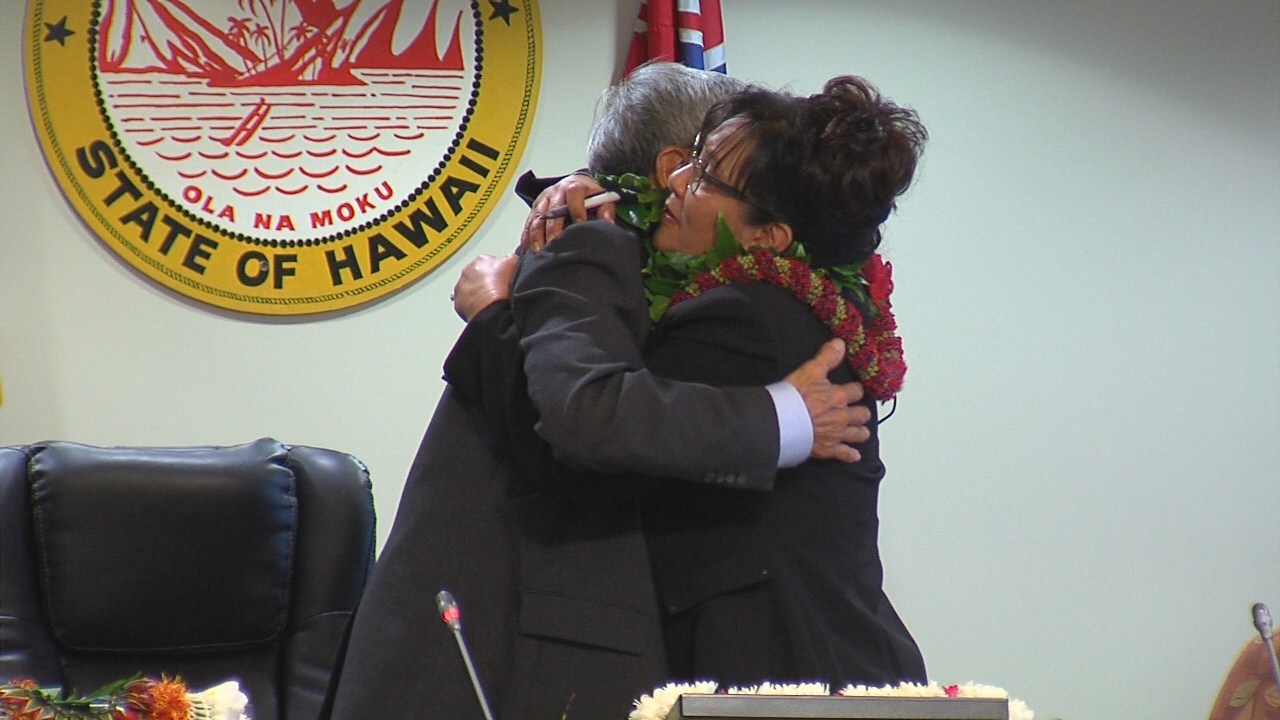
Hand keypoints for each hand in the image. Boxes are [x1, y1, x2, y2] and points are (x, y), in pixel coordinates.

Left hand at [453, 254, 517, 320]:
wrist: (490, 306)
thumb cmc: (501, 286)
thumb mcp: (513, 263)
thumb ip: (510, 258)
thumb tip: (509, 259)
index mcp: (482, 260)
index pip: (491, 261)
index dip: (499, 270)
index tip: (503, 278)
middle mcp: (468, 270)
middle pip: (478, 273)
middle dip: (485, 279)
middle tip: (496, 288)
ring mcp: (462, 285)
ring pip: (470, 286)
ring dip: (477, 290)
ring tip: (488, 298)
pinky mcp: (458, 300)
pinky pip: (465, 300)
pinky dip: (471, 302)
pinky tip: (481, 306)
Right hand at [520, 174, 615, 252]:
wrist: (577, 183)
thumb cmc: (589, 194)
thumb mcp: (602, 197)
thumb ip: (606, 209)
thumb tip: (609, 222)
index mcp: (575, 186)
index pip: (574, 195)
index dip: (576, 209)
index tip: (579, 224)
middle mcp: (557, 191)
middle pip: (552, 209)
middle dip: (552, 228)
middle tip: (554, 243)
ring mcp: (545, 198)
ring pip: (537, 216)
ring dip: (536, 234)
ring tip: (538, 250)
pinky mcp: (537, 205)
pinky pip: (529, 220)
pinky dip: (526, 234)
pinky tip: (527, 246)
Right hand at [785, 338, 871, 462]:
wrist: (783, 422)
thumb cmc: (795, 397)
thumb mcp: (811, 370)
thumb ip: (827, 357)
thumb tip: (840, 343)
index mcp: (839, 396)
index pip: (856, 391)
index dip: (856, 390)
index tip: (855, 390)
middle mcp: (842, 416)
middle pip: (861, 414)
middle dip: (861, 412)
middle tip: (859, 412)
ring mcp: (837, 434)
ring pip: (858, 434)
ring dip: (860, 432)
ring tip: (861, 431)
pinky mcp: (828, 449)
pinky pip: (844, 454)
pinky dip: (850, 455)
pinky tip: (854, 455)